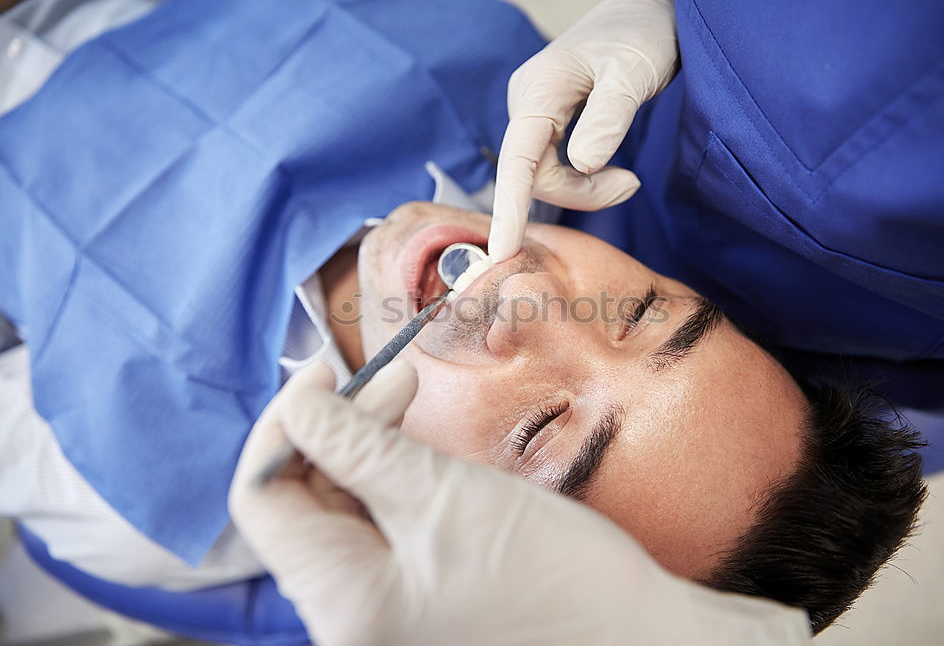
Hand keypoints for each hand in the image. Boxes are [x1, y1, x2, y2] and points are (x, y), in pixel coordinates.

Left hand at [229, 360, 809, 645]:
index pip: (263, 497)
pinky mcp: (411, 601)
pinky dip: (390, 480)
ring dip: (365, 447)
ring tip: (412, 400)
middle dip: (335, 427)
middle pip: (301, 502)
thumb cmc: (555, 576)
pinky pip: (376, 531)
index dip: (285, 422)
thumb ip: (357, 447)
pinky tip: (420, 447)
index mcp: (340, 601)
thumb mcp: (445, 494)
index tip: (328, 370)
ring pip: (340, 511)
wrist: (635, 639)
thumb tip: (300, 403)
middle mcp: (344, 618)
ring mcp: (378, 614)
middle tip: (396, 378)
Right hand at [489, 0, 680, 261]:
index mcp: (540, 90)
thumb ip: (608, 119)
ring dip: (586, 190)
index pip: (517, 159)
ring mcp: (534, 113)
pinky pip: (552, 166)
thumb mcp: (634, 73)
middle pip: (533, 176)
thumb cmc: (642, 34)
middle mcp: (526, 103)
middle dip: (581, 194)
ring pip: (544, 175)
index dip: (509, 208)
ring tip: (630, 179)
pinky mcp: (546, 122)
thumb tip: (583, 165)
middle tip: (632, 185)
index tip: (502, 252)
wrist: (646, 10)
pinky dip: (584, 179)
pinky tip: (614, 171)